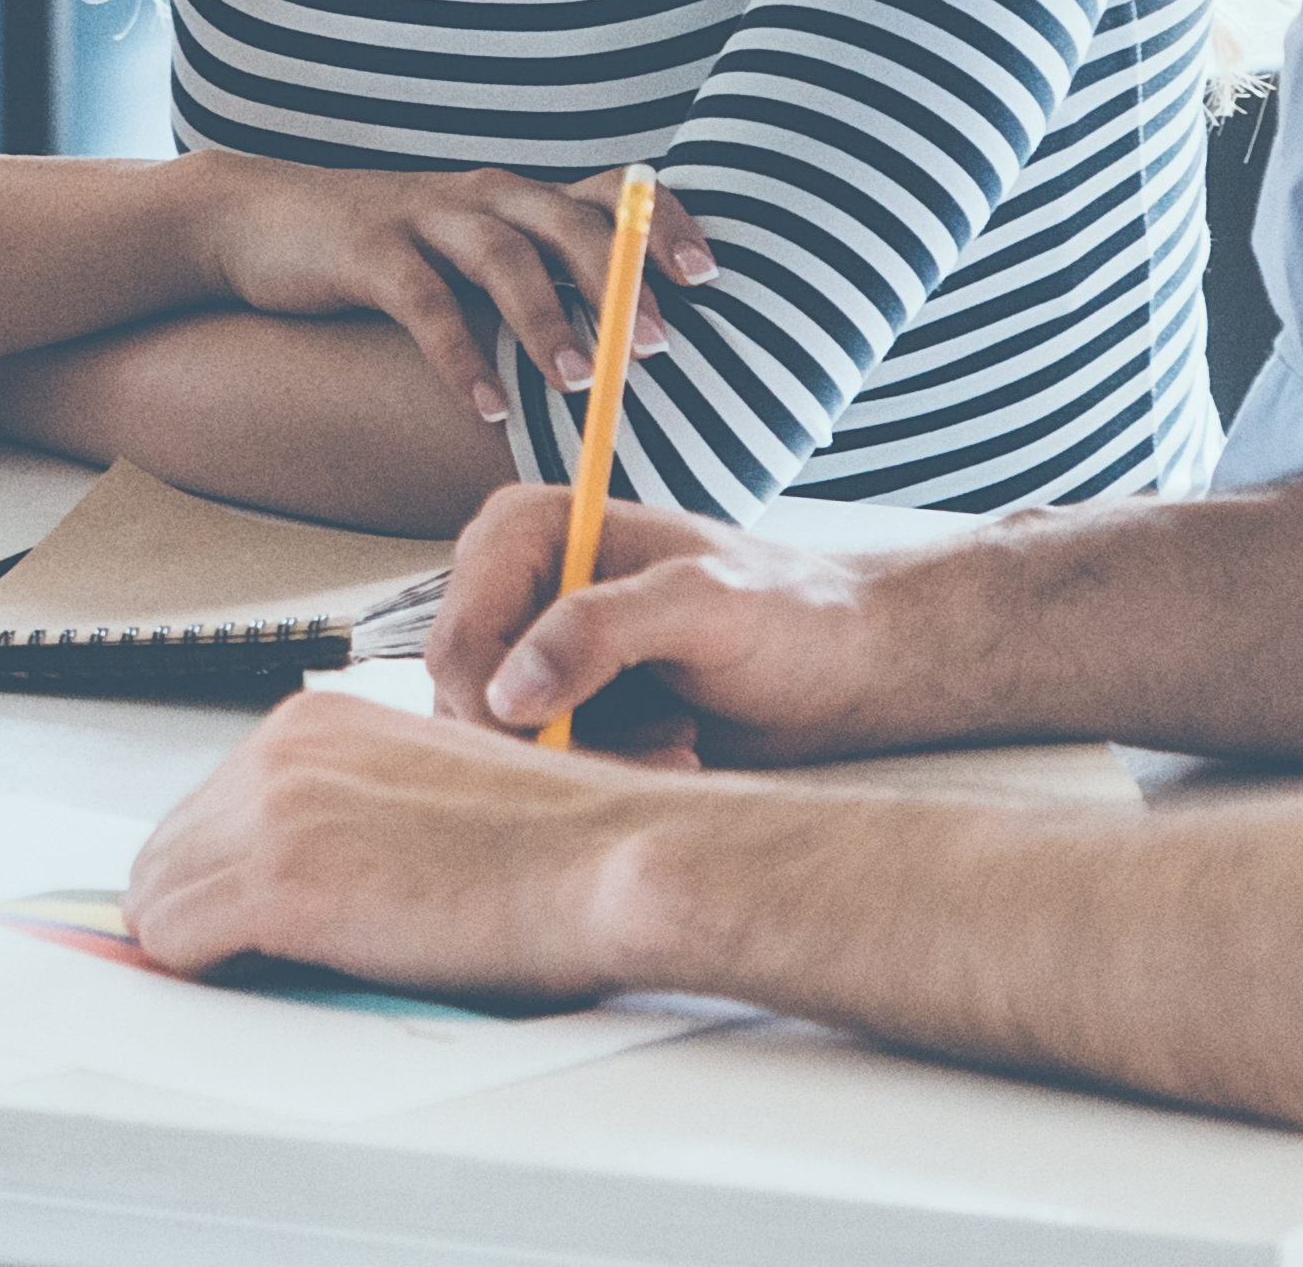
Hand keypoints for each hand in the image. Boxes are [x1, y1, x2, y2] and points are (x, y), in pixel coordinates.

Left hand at [124, 691, 673, 999]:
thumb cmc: (552, 848)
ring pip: (157, 898)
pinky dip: (209, 977)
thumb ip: (345, 817)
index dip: (220, 877)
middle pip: (166, 850)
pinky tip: (277, 983)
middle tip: (256, 962)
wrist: (611, 863)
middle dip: (199, 912)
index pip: (202, 809)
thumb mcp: (421, 797)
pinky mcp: (282, 884)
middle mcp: (281, 752)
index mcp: (313, 724)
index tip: (244, 921)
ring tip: (281, 974)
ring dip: (204, 949)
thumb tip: (303, 874)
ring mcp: (274, 813)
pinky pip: (174, 944)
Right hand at [167, 156, 711, 428]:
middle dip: (619, 280)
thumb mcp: (459, 249)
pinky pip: (423, 303)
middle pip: (566, 222)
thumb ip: (526, 277)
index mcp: (510, 196)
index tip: (708, 276)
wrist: (252, 216)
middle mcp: (477, 197)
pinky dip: (459, 356)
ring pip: (500, 259)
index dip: (660, 223)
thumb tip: (611, 342)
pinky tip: (486, 407)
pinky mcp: (365, 251)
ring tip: (582, 384)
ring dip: (546, 322)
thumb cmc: (375, 249)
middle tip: (660, 344)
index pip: (607, 192)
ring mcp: (420, 219)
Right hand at [418, 482, 940, 767]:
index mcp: (521, 530)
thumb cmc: (791, 616)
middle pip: (464, 699)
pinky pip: (532, 761)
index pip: (458, 642)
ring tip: (675, 740)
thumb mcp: (707, 606)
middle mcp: (508, 584)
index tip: (580, 743)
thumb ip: (603, 630)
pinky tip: (666, 750)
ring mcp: (527, 645)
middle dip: (554, 741)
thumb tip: (507, 694)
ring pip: (497, 740)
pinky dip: (595, 772)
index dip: (502, 709)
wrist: (844, 663)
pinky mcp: (554, 700)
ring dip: (583, 760)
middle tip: (662, 743)